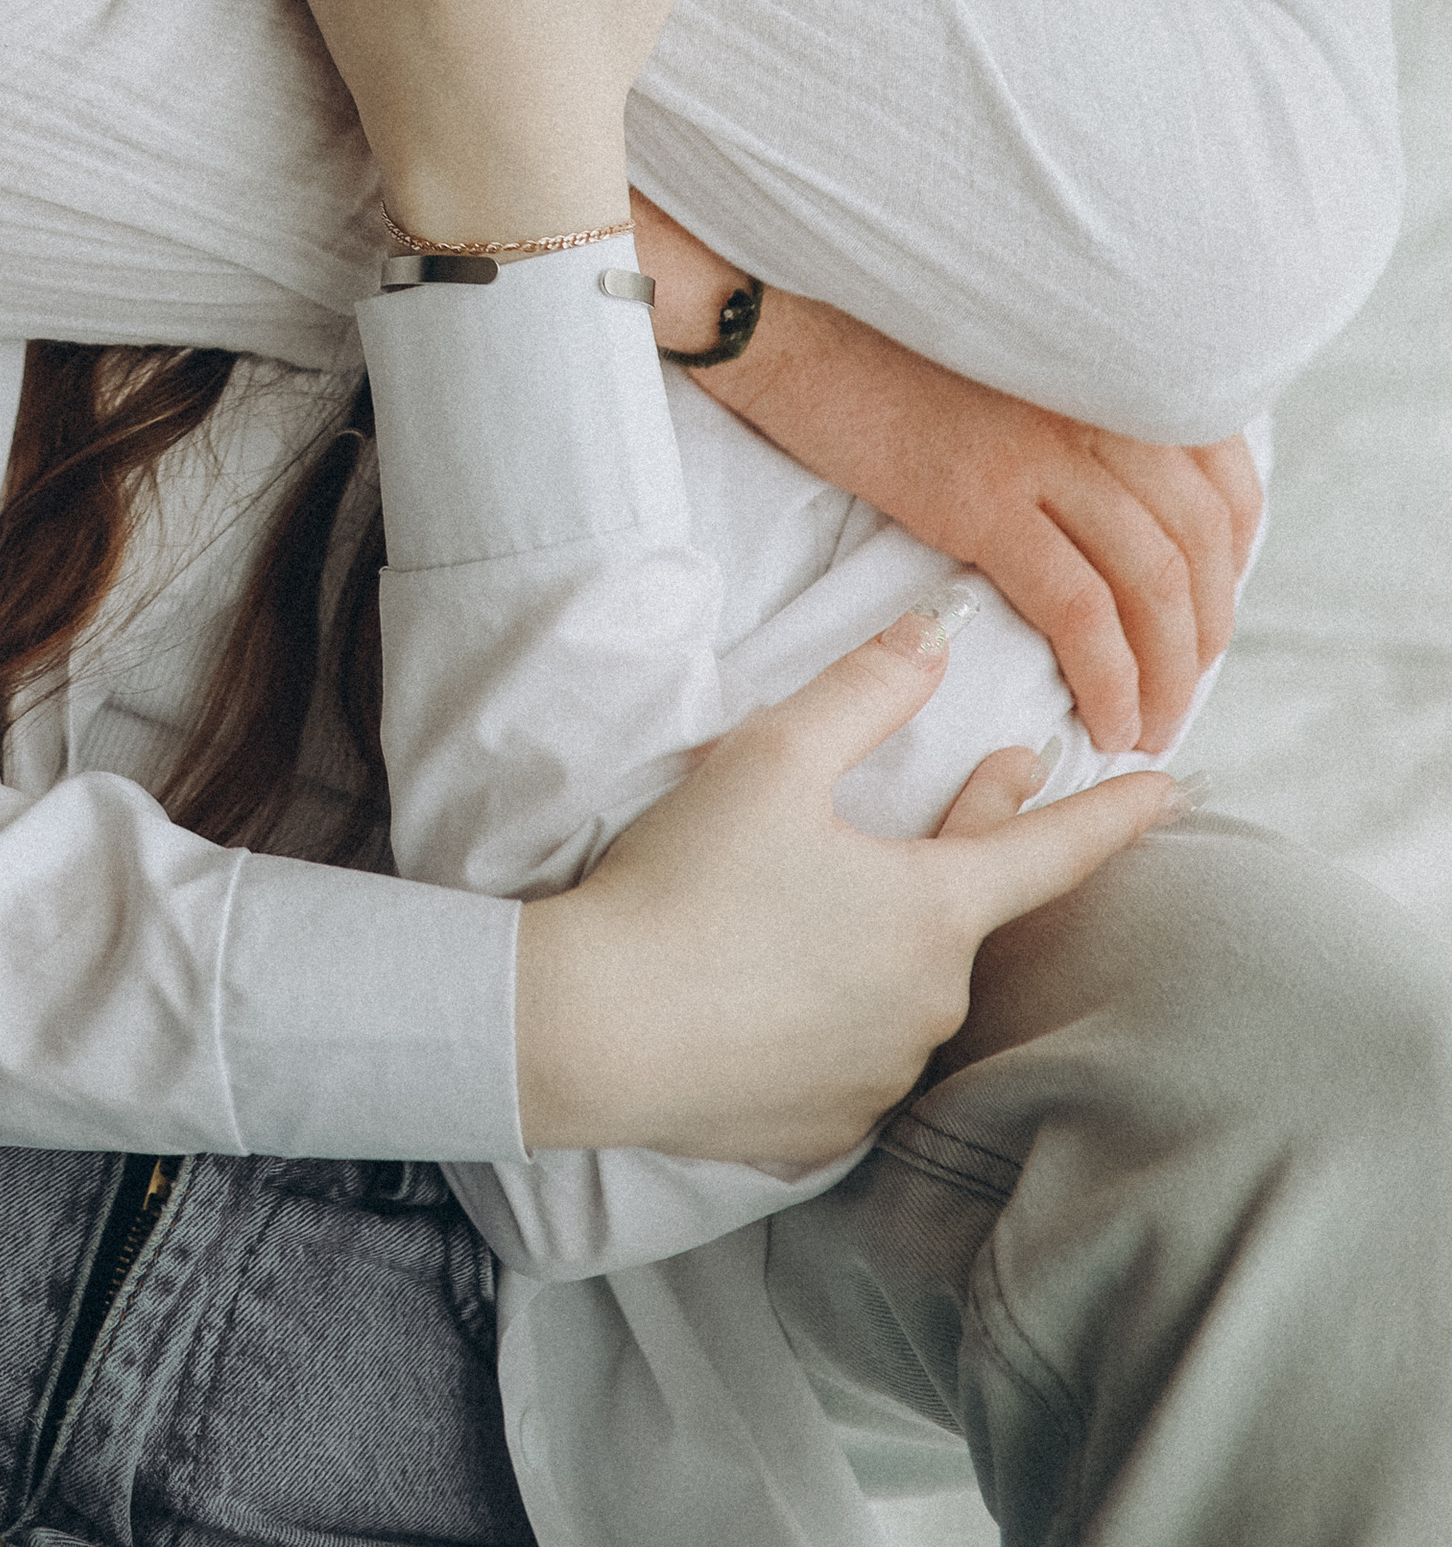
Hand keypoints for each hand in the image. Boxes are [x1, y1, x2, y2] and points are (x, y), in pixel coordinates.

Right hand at [514, 605, 1184, 1160]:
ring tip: (846, 886)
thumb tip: (937, 634)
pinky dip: (842, 1007)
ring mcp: (881, 1076)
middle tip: (1004, 777)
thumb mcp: (774, 757)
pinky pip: (856, 1053)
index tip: (1171, 790)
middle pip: (971, 908)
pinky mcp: (826, 1127)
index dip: (1113, 813)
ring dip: (897, 928)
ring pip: (910, 984)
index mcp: (935, 913)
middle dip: (984, 837)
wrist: (590, 1029)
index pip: (1052, 854)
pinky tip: (794, 982)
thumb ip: (867, 690)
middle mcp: (931, 1005)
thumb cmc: (687, 880)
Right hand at [703, 286, 1261, 755]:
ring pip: (1152, 583)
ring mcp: (1045, 451)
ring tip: (1150, 726)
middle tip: (1182, 693)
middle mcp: (1099, 404)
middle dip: (1205, 634)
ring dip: (1168, 674)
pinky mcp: (984, 500)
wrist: (793, 327)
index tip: (1210, 612)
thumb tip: (1124, 505)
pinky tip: (1106, 719)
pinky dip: (1108, 677)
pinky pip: (1079, 610)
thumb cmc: (890, 351)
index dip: (1234, 562)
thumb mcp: (1016, 365)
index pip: (1224, 479)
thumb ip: (1081, 412)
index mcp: (1112, 371)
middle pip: (1198, 541)